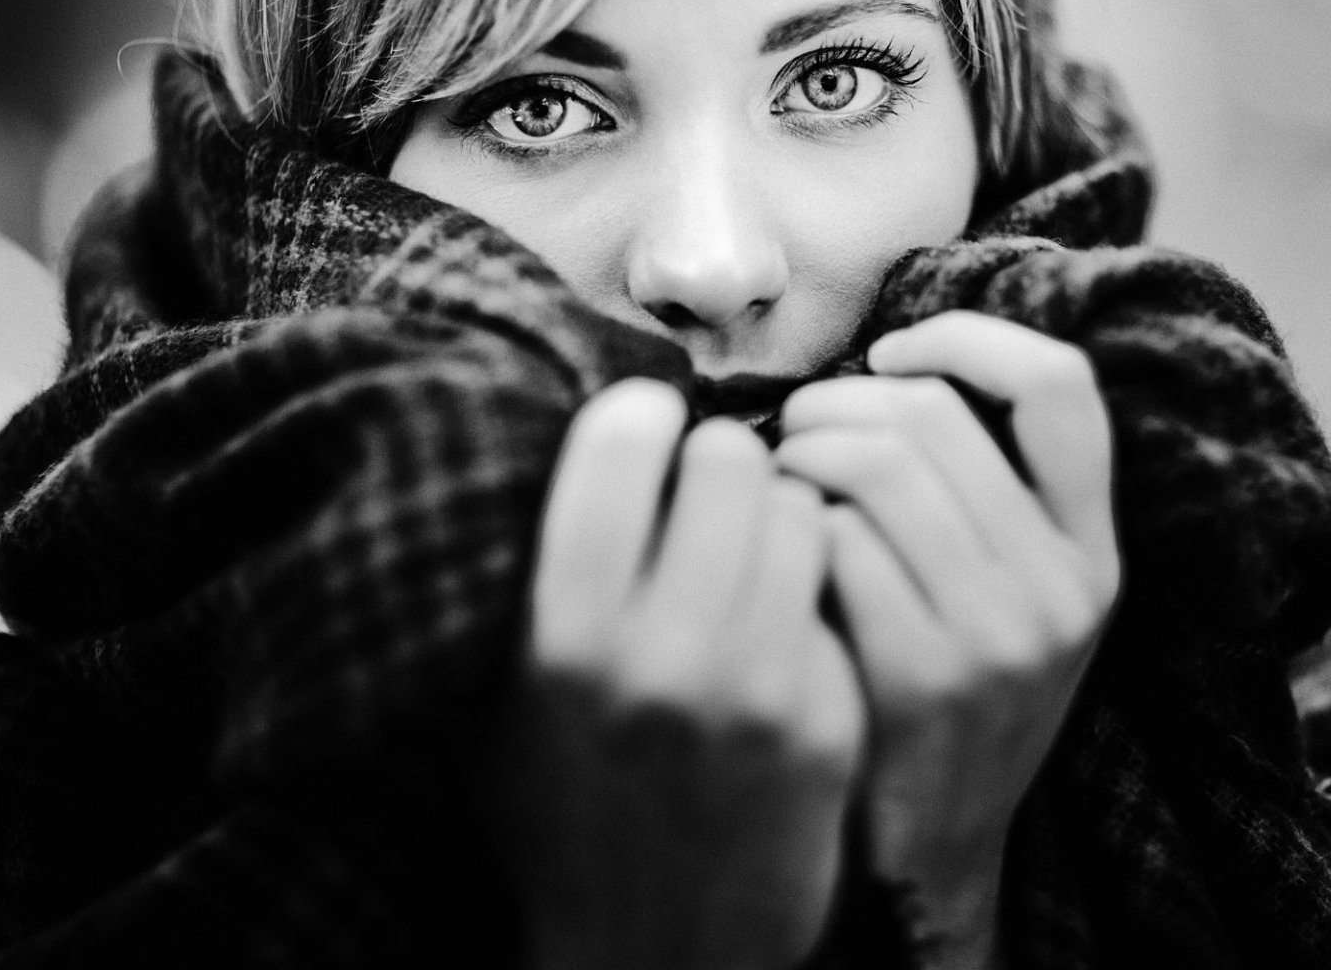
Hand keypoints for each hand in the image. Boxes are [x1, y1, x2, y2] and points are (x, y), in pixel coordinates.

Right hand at [489, 378, 863, 969]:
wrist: (653, 957)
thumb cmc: (561, 807)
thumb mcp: (497, 699)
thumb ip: (519, 579)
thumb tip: (550, 429)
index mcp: (561, 634)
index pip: (620, 442)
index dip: (638, 415)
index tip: (646, 423)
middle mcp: (661, 656)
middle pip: (727, 457)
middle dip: (716, 462)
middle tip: (706, 489)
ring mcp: (756, 690)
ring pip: (798, 511)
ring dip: (775, 514)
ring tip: (749, 548)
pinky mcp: (827, 721)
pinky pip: (833, 589)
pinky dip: (811, 589)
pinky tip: (782, 620)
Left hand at [773, 311, 1120, 969]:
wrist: (929, 848)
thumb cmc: (940, 689)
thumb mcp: (1007, 598)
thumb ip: (978, 493)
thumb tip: (881, 364)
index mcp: (1091, 550)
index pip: (1060, 386)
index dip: (966, 338)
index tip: (889, 354)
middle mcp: (1063, 585)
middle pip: (936, 415)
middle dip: (837, 400)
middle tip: (793, 428)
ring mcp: (1002, 635)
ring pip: (880, 466)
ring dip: (801, 455)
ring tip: (777, 482)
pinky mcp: (928, 678)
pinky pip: (839, 543)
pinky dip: (791, 529)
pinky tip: (779, 554)